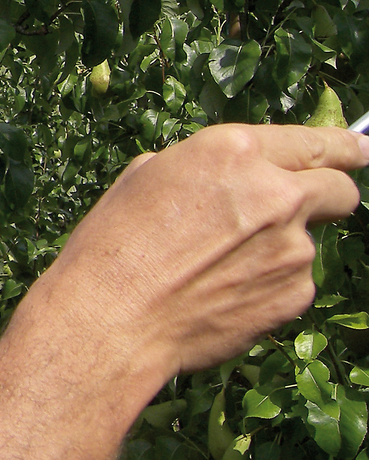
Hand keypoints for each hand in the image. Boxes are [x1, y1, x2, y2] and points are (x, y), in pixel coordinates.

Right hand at [35, 123, 366, 387]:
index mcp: (233, 150)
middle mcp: (276, 192)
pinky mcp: (296, 294)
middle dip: (326, 195)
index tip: (360, 151)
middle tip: (295, 210)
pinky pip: (294, 281)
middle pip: (340, 189)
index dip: (344, 147)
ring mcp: (293, 248)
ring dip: (279, 247)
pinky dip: (269, 285)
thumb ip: (204, 168)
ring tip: (218, 268)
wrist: (114, 318)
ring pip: (308, 240)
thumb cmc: (114, 244)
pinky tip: (223, 294)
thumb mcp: (146, 178)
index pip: (316, 141)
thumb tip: (231, 176)